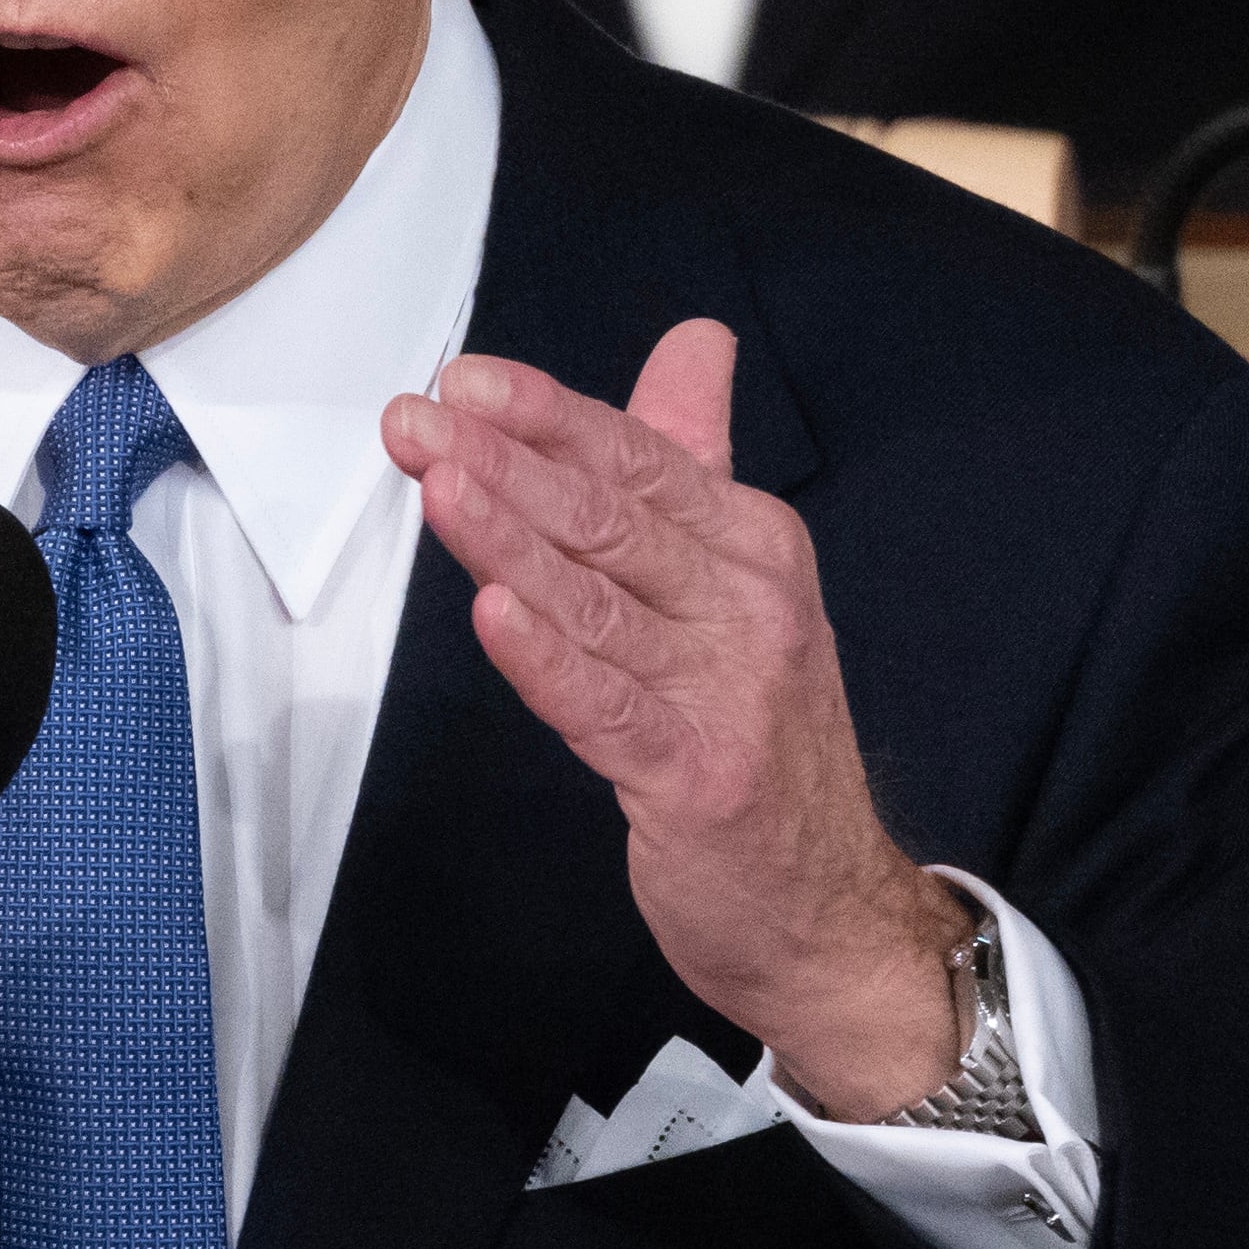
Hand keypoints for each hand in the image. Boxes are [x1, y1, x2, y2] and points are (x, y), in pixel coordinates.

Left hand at [382, 323, 969, 1118]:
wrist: (830, 906)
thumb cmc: (763, 736)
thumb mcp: (743, 582)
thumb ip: (698, 461)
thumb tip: (694, 342)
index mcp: (754, 546)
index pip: (641, 457)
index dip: (550, 414)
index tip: (467, 380)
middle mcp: (748, 605)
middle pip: (612, 515)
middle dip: (507, 461)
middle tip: (418, 421)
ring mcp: (724, 690)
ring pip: (597, 598)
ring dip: (509, 537)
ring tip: (439, 484)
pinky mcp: (693, 774)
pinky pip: (605, 704)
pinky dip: (548, 657)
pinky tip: (495, 612)